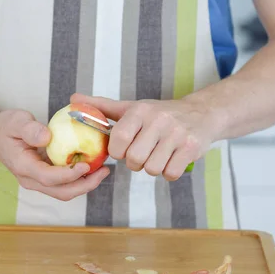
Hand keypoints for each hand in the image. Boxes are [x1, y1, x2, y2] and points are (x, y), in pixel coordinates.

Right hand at [0, 109, 110, 200]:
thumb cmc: (6, 126)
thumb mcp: (16, 121)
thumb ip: (30, 129)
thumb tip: (48, 136)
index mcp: (23, 167)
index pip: (49, 178)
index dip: (70, 175)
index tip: (87, 165)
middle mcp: (31, 180)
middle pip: (61, 192)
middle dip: (85, 185)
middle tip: (105, 171)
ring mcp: (37, 181)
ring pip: (65, 191)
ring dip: (86, 184)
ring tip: (104, 169)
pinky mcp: (44, 178)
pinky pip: (64, 184)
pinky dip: (80, 178)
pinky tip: (93, 165)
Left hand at [70, 93, 221, 180]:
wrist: (201, 113)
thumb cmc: (159, 114)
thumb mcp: (132, 107)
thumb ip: (102, 107)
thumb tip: (72, 100)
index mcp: (141, 110)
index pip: (118, 139)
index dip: (117, 151)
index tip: (123, 149)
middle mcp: (159, 120)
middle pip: (134, 159)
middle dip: (135, 162)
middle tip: (141, 154)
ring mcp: (177, 134)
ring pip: (152, 169)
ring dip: (152, 168)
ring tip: (157, 155)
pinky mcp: (191, 148)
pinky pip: (170, 173)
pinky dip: (168, 172)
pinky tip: (171, 159)